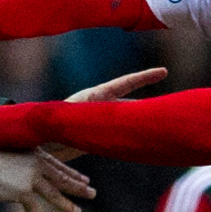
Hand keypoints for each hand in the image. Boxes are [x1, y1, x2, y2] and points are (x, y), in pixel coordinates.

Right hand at [0, 148, 95, 211]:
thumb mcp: (4, 157)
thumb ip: (16, 166)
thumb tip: (19, 176)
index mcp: (32, 152)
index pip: (56, 164)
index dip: (71, 172)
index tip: (83, 178)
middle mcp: (35, 162)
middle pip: (61, 177)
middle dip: (78, 186)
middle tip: (92, 192)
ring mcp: (31, 176)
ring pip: (54, 193)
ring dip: (67, 204)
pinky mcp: (24, 190)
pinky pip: (34, 207)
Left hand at [45, 67, 168, 160]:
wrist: (39, 140)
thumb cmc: (50, 126)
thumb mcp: (69, 117)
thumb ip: (86, 113)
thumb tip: (101, 112)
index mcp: (94, 95)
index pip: (125, 83)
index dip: (145, 77)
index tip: (163, 71)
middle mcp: (99, 103)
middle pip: (129, 98)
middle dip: (147, 99)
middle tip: (171, 102)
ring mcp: (99, 115)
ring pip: (126, 113)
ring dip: (141, 115)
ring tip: (161, 118)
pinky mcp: (96, 129)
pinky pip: (119, 127)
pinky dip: (131, 128)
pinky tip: (142, 135)